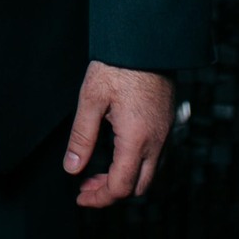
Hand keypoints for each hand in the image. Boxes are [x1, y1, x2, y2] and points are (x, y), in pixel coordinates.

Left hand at [61, 60, 175, 208]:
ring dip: (126, 179)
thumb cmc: (117, 66)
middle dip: (112, 192)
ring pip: (150, 174)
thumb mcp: (91, 98)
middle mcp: (156, 142)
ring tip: (100, 170)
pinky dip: (137, 165)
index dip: (99, 198)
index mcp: (136, 140)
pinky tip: (118, 152)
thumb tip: (72, 168)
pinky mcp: (167, 122)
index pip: (120, 187)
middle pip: (138, 187)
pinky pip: (157, 157)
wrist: (147, 40)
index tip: (80, 196)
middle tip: (87, 184)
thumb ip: (82, 136)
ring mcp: (166, 133)